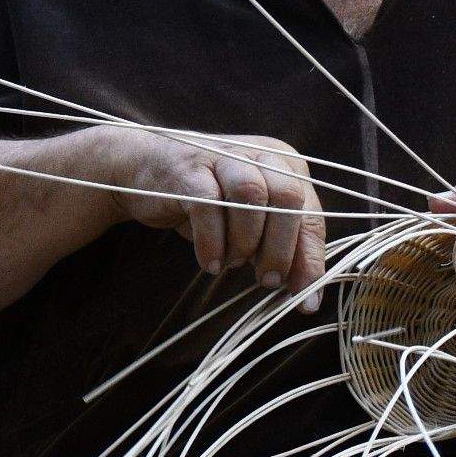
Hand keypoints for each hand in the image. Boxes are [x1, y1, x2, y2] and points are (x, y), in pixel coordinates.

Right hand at [92, 127, 324, 294]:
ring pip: (252, 197)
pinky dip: (211, 242)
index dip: (310, 260)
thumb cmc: (207, 200)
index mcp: (284, 164)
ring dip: (245, 242)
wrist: (144, 169)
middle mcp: (259, 154)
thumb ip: (282, 250)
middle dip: (281, 249)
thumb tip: (309, 299)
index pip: (311, 214)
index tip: (306, 302)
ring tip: (231, 264)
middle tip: (265, 281)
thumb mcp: (251, 224)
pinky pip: (208, 206)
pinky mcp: (189, 169)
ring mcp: (223, 157)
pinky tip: (209, 262)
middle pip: (288, 199)